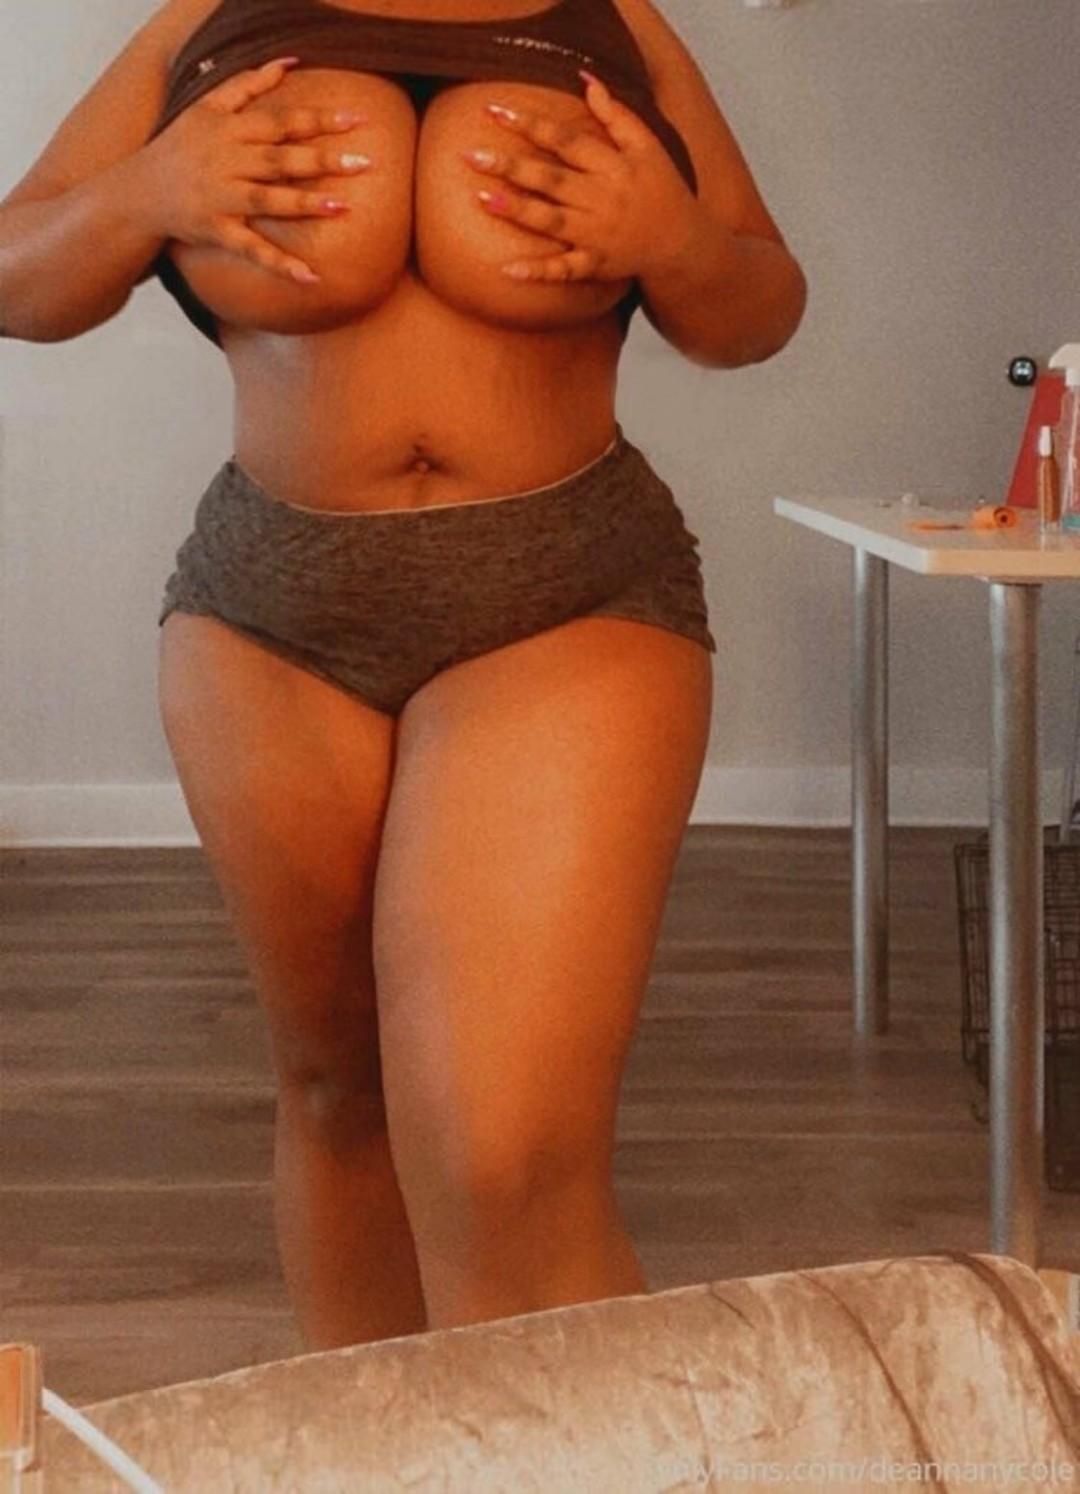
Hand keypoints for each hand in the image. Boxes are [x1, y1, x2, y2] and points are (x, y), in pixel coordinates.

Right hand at [138, 58, 372, 282]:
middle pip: (280, 159)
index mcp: (229, 130)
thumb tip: (287, 61)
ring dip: (304, 204)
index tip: (356, 120)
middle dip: (321, 161)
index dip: (317, 121)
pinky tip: (310, 277)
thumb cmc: (180, 146)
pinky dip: (280, 265)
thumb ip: (247, 85)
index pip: (280, 122)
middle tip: (364, 163)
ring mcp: (220, 199)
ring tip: (341, 206)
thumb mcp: (207, 107)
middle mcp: (226, 162)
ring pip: (267, 201)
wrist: (138, 191)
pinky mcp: (216, 232)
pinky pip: (251, 250)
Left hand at [465, 71, 698, 284]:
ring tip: (482, 199)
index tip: (493, 111)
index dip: (530, 124)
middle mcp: (601, 198)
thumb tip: (585, 79)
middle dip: (512, 167)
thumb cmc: (663, 188)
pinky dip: (538, 273)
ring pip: (552, 221)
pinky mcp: (596, 264)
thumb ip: (616, 113)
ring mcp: (597, 234)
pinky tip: (508, 271)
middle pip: (551, 178)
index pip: (565, 139)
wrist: (683, 243)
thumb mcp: (647, 145)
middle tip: (470, 156)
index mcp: (611, 165)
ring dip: (518, 211)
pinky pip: (565, 270)